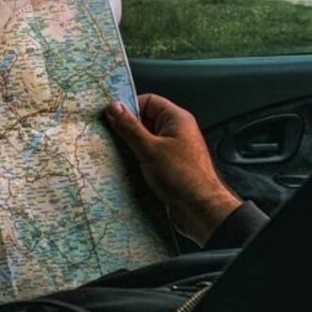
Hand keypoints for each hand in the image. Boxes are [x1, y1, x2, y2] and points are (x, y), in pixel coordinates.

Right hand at [105, 94, 242, 245]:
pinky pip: (148, 154)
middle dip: (126, 127)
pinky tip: (126, 166)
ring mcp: (172, 149)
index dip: (128, 106)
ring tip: (117, 152)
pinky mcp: (168, 165)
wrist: (202, 210)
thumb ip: (129, 127)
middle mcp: (176, 131)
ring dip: (130, 145)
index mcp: (176, 119)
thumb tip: (114, 108)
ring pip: (144, 139)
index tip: (110, 116)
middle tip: (109, 134)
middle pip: (144, 120)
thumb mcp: (149, 149)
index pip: (147, 101)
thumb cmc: (184, 177)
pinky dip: (136, 158)